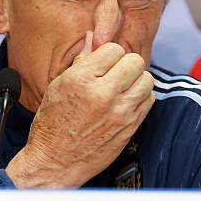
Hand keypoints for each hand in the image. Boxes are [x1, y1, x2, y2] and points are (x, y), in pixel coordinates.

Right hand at [6, 35, 154, 187]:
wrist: (55, 163)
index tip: (102, 64)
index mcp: (81, 79)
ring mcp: (120, 112)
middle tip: (115, 74)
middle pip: (134, 61)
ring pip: (147, 79)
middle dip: (125, 64)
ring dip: (136, 80)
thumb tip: (93, 37)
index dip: (107, 55)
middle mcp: (103, 94)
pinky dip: (140, 97)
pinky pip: (149, 100)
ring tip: (122, 88)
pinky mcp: (130, 127)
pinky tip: (126, 102)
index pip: (113, 49)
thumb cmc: (51, 125)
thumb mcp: (58, 86)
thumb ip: (81, 61)